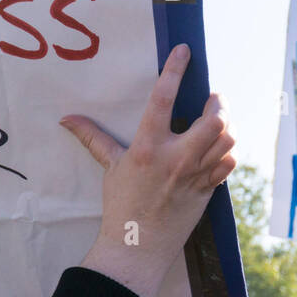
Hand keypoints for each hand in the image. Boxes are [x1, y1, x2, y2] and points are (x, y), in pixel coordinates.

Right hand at [60, 43, 235, 296]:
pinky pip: (229, 162)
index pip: (162, 100)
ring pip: (227, 138)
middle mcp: (175, 158)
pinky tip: (217, 149)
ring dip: (225, 126)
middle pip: (213, 119)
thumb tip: (67, 119)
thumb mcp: (110, 168)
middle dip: (218, 103)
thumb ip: (93, 139)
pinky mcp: (208, 189)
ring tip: (215, 122)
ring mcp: (195, 175)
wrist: (138, 245)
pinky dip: (228, 151)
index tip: (183, 51)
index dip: (174, 71)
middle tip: (211, 99)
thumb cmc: (121, 206)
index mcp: (147, 148)